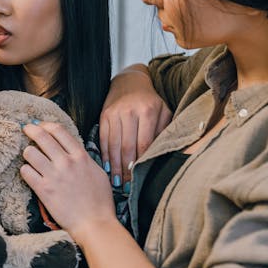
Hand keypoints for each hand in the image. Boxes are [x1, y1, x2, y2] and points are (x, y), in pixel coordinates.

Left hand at [20, 122, 114, 242]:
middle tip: (26, 128)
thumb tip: (73, 152)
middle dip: (30, 130)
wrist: (94, 224)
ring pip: (30, 153)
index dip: (46, 125)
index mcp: (80, 156)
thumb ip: (84, 160)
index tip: (40, 125)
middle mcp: (66, 162)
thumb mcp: (98, 173)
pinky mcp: (43, 190)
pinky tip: (29, 173)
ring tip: (29, 157)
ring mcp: (53, 175)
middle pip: (41, 137)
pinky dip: (25, 171)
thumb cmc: (100, 201)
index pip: (58, 131)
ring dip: (28, 153)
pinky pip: (25, 172)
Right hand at [99, 65, 171, 186]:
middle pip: (127, 146)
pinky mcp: (104, 114)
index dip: (141, 163)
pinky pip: (103, 138)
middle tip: (127, 186)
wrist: (130, 81)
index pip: (144, 143)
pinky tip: (107, 166)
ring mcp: (115, 112)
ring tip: (117, 181)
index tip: (139, 179)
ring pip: (114, 144)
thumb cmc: (151, 101)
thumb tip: (159, 157)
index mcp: (148, 111)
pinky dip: (105, 154)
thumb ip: (163, 132)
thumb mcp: (163, 112)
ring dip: (115, 165)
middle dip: (127, 169)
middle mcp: (130, 111)